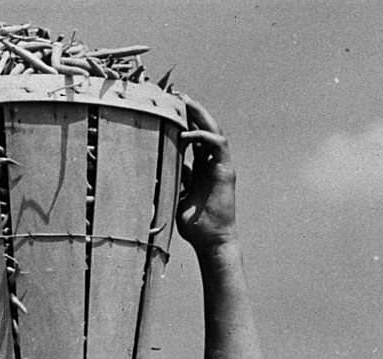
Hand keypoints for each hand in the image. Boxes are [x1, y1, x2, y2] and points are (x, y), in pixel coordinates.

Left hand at [176, 94, 236, 249]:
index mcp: (202, 166)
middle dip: (191, 109)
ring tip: (183, 100)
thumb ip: (173, 179)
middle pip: (204, 127)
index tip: (167, 106)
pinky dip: (203, 136)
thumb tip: (157, 167)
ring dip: (199, 113)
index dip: (183, 119)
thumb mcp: (177, 195)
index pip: (193, 135)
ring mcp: (221, 165)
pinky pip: (218, 145)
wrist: (211, 240)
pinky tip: (185, 133)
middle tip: (175, 94)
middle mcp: (213, 162)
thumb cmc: (193, 223)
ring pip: (213, 130)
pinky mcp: (226, 171)